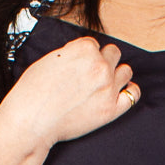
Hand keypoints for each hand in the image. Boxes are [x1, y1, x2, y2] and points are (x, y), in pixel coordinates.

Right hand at [7, 37, 140, 149]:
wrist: (32, 121)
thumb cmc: (33, 92)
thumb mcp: (48, 60)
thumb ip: (70, 54)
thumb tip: (81, 56)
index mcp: (84, 48)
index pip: (94, 44)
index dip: (86, 56)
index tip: (79, 66)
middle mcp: (100, 65)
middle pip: (113, 54)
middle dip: (103, 61)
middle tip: (91, 74)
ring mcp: (108, 87)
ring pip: (126, 71)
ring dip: (117, 74)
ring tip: (106, 84)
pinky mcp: (111, 109)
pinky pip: (133, 95)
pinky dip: (130, 92)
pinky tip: (122, 92)